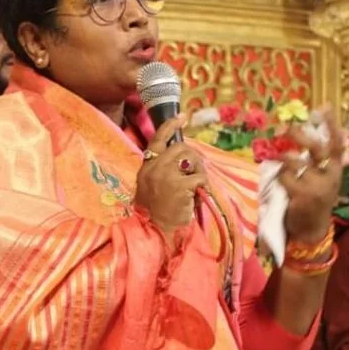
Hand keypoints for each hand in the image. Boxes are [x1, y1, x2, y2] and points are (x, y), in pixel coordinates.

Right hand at [134, 115, 207, 237]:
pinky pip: (200, 177)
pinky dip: (203, 186)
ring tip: (196, 186)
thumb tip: (182, 158)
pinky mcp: (180, 185)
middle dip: (192, 157)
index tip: (182, 117)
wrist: (156, 232)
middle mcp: (154, 168)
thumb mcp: (150, 188)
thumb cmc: (155, 214)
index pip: (157, 139)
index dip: (170, 126)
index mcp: (146, 168)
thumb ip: (161, 171)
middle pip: (180, 148)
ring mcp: (167, 175)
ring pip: (191, 158)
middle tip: (195, 171)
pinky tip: (197, 196)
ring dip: (199, 170)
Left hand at [279, 106, 343, 243]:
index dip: (331, 125)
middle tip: (284, 128)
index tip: (324, 107)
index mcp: (336, 170)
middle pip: (315, 148)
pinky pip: (283, 177)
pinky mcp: (301, 195)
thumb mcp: (322, 179)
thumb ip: (318, 160)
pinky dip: (278, 176)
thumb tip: (313, 134)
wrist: (312, 231)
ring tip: (279, 164)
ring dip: (283, 160)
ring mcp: (316, 187)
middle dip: (299, 135)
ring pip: (293, 162)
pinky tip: (279, 183)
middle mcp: (329, 177)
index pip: (337, 144)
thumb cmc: (314, 200)